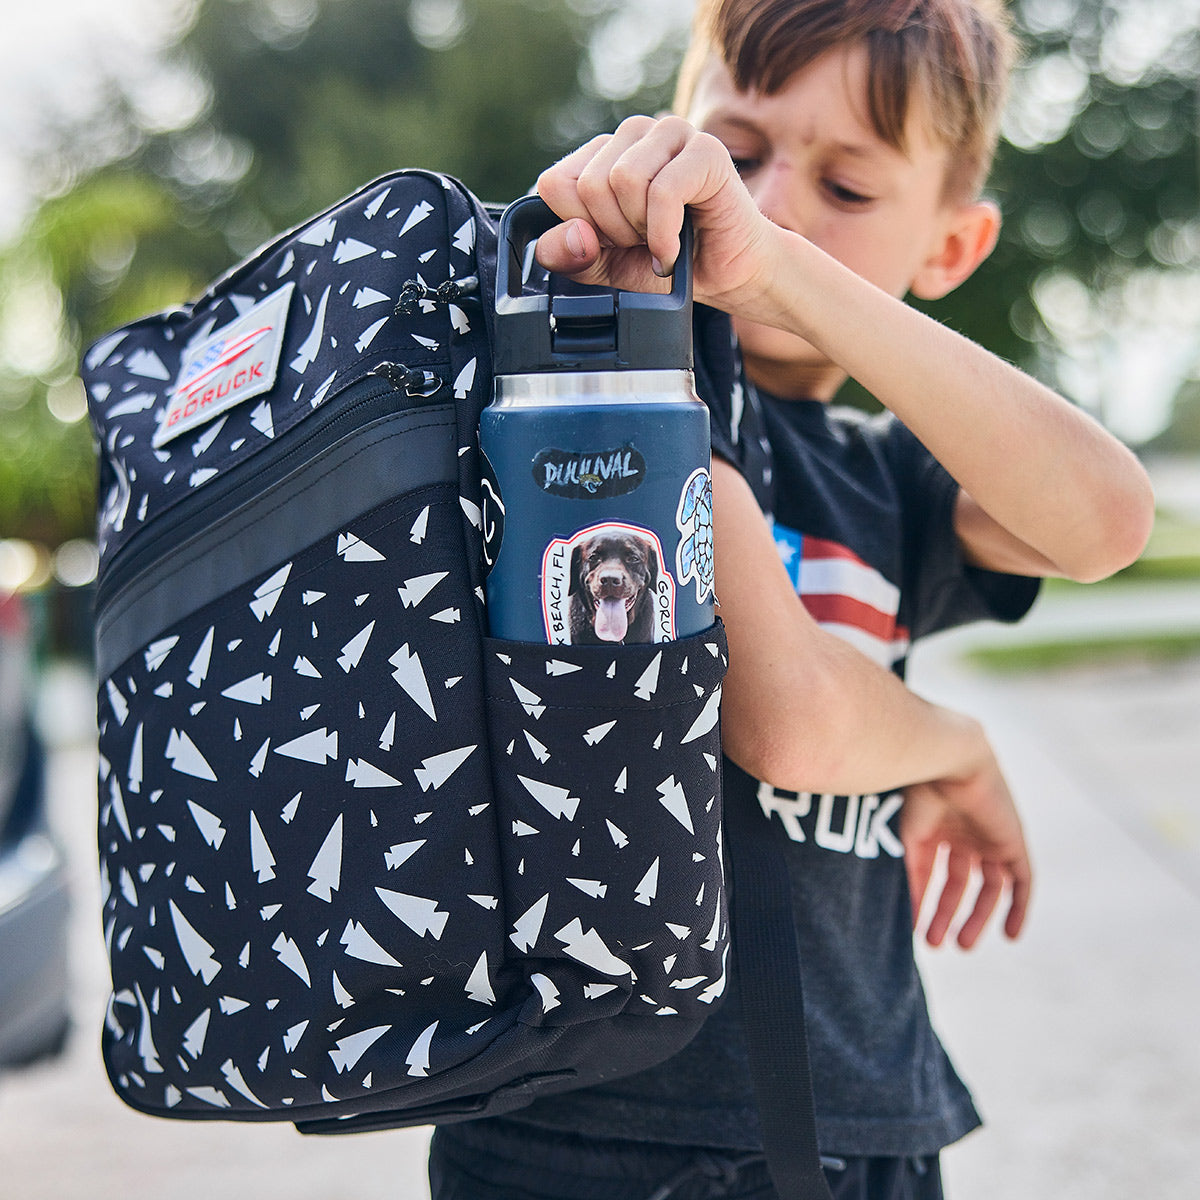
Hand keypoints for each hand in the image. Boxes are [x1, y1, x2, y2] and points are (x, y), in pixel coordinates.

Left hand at [534, 114, 773, 316]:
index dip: (580, 227)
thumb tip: (572, 234)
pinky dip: (664, 235)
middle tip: (644, 243)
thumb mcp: (603, 268)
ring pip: (622, 179)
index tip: (613, 242)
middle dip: (614, 232)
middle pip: (589, 184)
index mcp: (603, 154)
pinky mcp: (706, 150)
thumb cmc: (666, 266)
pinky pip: (662, 191)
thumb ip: (569, 255)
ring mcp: (670, 134)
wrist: (726, 278)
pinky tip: (674, 249)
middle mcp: (634, 135)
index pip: (555, 182)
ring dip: (641, 229)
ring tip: (662, 239)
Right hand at [901, 745, 1031, 949]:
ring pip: (989, 887)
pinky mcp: (1013, 840)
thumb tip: (905, 917)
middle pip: (960, 884)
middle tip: (938, 945)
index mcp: (935, 829)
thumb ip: (910, 876)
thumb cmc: (918, 792)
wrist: (946, 759)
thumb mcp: (908, 838)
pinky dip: (1019, 907)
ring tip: (963, 945)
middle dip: (948, 914)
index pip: (931, 874)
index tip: (913, 932)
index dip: (924, 903)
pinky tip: (1011, 936)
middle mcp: (963, 834)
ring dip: (977, 916)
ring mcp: (989, 837)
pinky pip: (1022, 880)